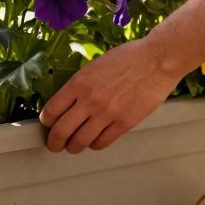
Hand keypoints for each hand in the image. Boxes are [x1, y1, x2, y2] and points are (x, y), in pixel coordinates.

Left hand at [39, 39, 181, 152]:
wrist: (157, 60)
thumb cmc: (128, 57)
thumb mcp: (95, 65)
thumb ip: (80, 84)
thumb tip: (67, 102)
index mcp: (79, 82)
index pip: (51, 110)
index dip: (46, 122)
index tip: (48, 125)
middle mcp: (89, 100)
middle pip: (61, 131)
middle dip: (54, 142)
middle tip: (54, 145)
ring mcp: (107, 113)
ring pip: (80, 141)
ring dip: (73, 147)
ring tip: (74, 146)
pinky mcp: (124, 123)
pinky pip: (102, 142)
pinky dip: (94, 145)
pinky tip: (94, 141)